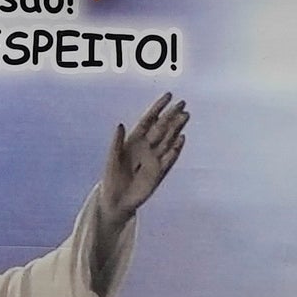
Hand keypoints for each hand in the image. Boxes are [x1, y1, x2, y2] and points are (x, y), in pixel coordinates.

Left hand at [96, 95, 192, 219]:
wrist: (116, 200)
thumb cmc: (111, 179)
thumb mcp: (111, 159)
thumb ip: (116, 142)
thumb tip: (120, 124)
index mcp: (133, 141)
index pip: (148, 120)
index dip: (157, 108)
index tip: (168, 96)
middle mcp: (146, 147)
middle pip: (161, 128)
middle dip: (171, 115)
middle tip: (183, 103)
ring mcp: (154, 159)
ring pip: (167, 140)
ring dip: (176, 128)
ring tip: (185, 116)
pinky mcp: (159, 172)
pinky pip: (169, 158)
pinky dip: (175, 149)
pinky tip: (181, 139)